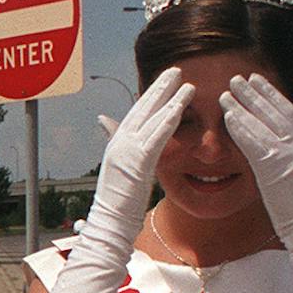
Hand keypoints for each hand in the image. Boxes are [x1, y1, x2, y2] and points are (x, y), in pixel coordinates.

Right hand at [86, 66, 193, 245]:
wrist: (110, 221)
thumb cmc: (118, 202)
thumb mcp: (120, 171)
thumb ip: (119, 146)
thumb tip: (106, 125)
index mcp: (117, 143)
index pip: (136, 113)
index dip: (151, 95)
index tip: (165, 81)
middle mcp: (120, 142)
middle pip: (143, 109)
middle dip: (160, 89)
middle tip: (176, 71)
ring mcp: (127, 150)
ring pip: (151, 119)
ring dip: (170, 99)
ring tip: (186, 83)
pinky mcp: (138, 161)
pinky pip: (156, 136)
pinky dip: (168, 120)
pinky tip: (180, 107)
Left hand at [221, 74, 292, 240]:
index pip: (288, 109)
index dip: (271, 93)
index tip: (256, 79)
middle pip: (272, 112)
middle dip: (253, 94)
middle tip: (236, 79)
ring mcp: (287, 154)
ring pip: (261, 125)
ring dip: (241, 107)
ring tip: (226, 93)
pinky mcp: (273, 168)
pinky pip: (253, 143)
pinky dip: (240, 128)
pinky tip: (228, 117)